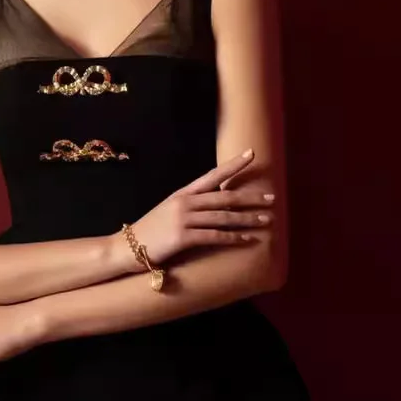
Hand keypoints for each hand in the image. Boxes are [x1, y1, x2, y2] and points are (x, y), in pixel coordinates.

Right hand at [126, 148, 273, 267]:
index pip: (213, 175)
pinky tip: (246, 239)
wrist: (128, 247)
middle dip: (250, 198)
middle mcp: (185, 203)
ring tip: (266, 220)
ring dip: (247, 219)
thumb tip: (218, 203)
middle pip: (225, 197)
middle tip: (271, 199)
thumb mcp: (171, 210)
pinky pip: (214, 236)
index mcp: (183, 193)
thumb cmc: (152, 230)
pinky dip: (233, 238)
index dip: (233, 164)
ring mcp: (184, 219)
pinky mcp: (183, 237)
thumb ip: (192, 205)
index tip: (251, 153)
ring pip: (223, 217)